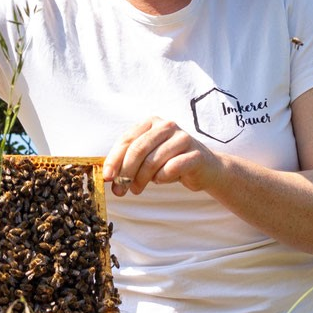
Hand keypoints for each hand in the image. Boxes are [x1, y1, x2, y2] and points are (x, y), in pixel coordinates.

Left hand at [102, 116, 222, 196]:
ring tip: (136, 189)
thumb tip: (109, 176)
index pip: (127, 139)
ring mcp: (183, 138)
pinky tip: (161, 180)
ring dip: (141, 179)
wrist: (206, 169)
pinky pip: (171, 168)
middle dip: (125, 172)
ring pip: (153, 160)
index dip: (114, 159)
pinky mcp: (196, 154)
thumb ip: (129, 161)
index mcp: (152, 123)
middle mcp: (167, 126)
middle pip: (138, 149)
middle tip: (119, 189)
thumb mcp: (147, 158)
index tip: (107, 177)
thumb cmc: (170, 162)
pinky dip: (162, 177)